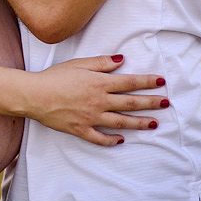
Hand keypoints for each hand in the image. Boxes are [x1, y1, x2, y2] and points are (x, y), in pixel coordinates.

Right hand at [26, 55, 168, 145]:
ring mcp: (92, 118)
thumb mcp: (78, 64)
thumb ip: (101, 63)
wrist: (33, 95)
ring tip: (154, 123)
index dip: (147, 82)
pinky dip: (112, 139)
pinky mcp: (81, 129)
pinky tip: (121, 139)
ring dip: (139, 123)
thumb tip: (121, 60)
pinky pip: (100, 138)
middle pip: (130, 103)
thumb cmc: (53, 76)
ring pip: (121, 122)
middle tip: (166, 103)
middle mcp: (99, 102)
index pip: (129, 83)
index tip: (161, 82)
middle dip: (151, 103)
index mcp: (99, 83)